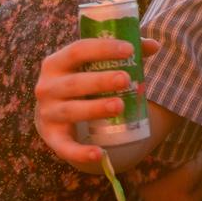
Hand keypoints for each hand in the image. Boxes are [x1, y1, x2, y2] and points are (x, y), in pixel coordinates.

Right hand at [34, 37, 160, 165]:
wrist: (56, 109)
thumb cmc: (83, 78)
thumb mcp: (97, 63)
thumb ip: (125, 53)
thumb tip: (153, 46)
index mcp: (57, 62)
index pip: (78, 50)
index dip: (103, 48)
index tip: (129, 49)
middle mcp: (47, 87)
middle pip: (74, 83)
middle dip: (100, 81)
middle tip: (125, 79)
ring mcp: (47, 113)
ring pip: (70, 111)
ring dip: (94, 109)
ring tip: (119, 105)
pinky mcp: (52, 137)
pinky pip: (64, 146)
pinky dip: (80, 152)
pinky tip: (100, 154)